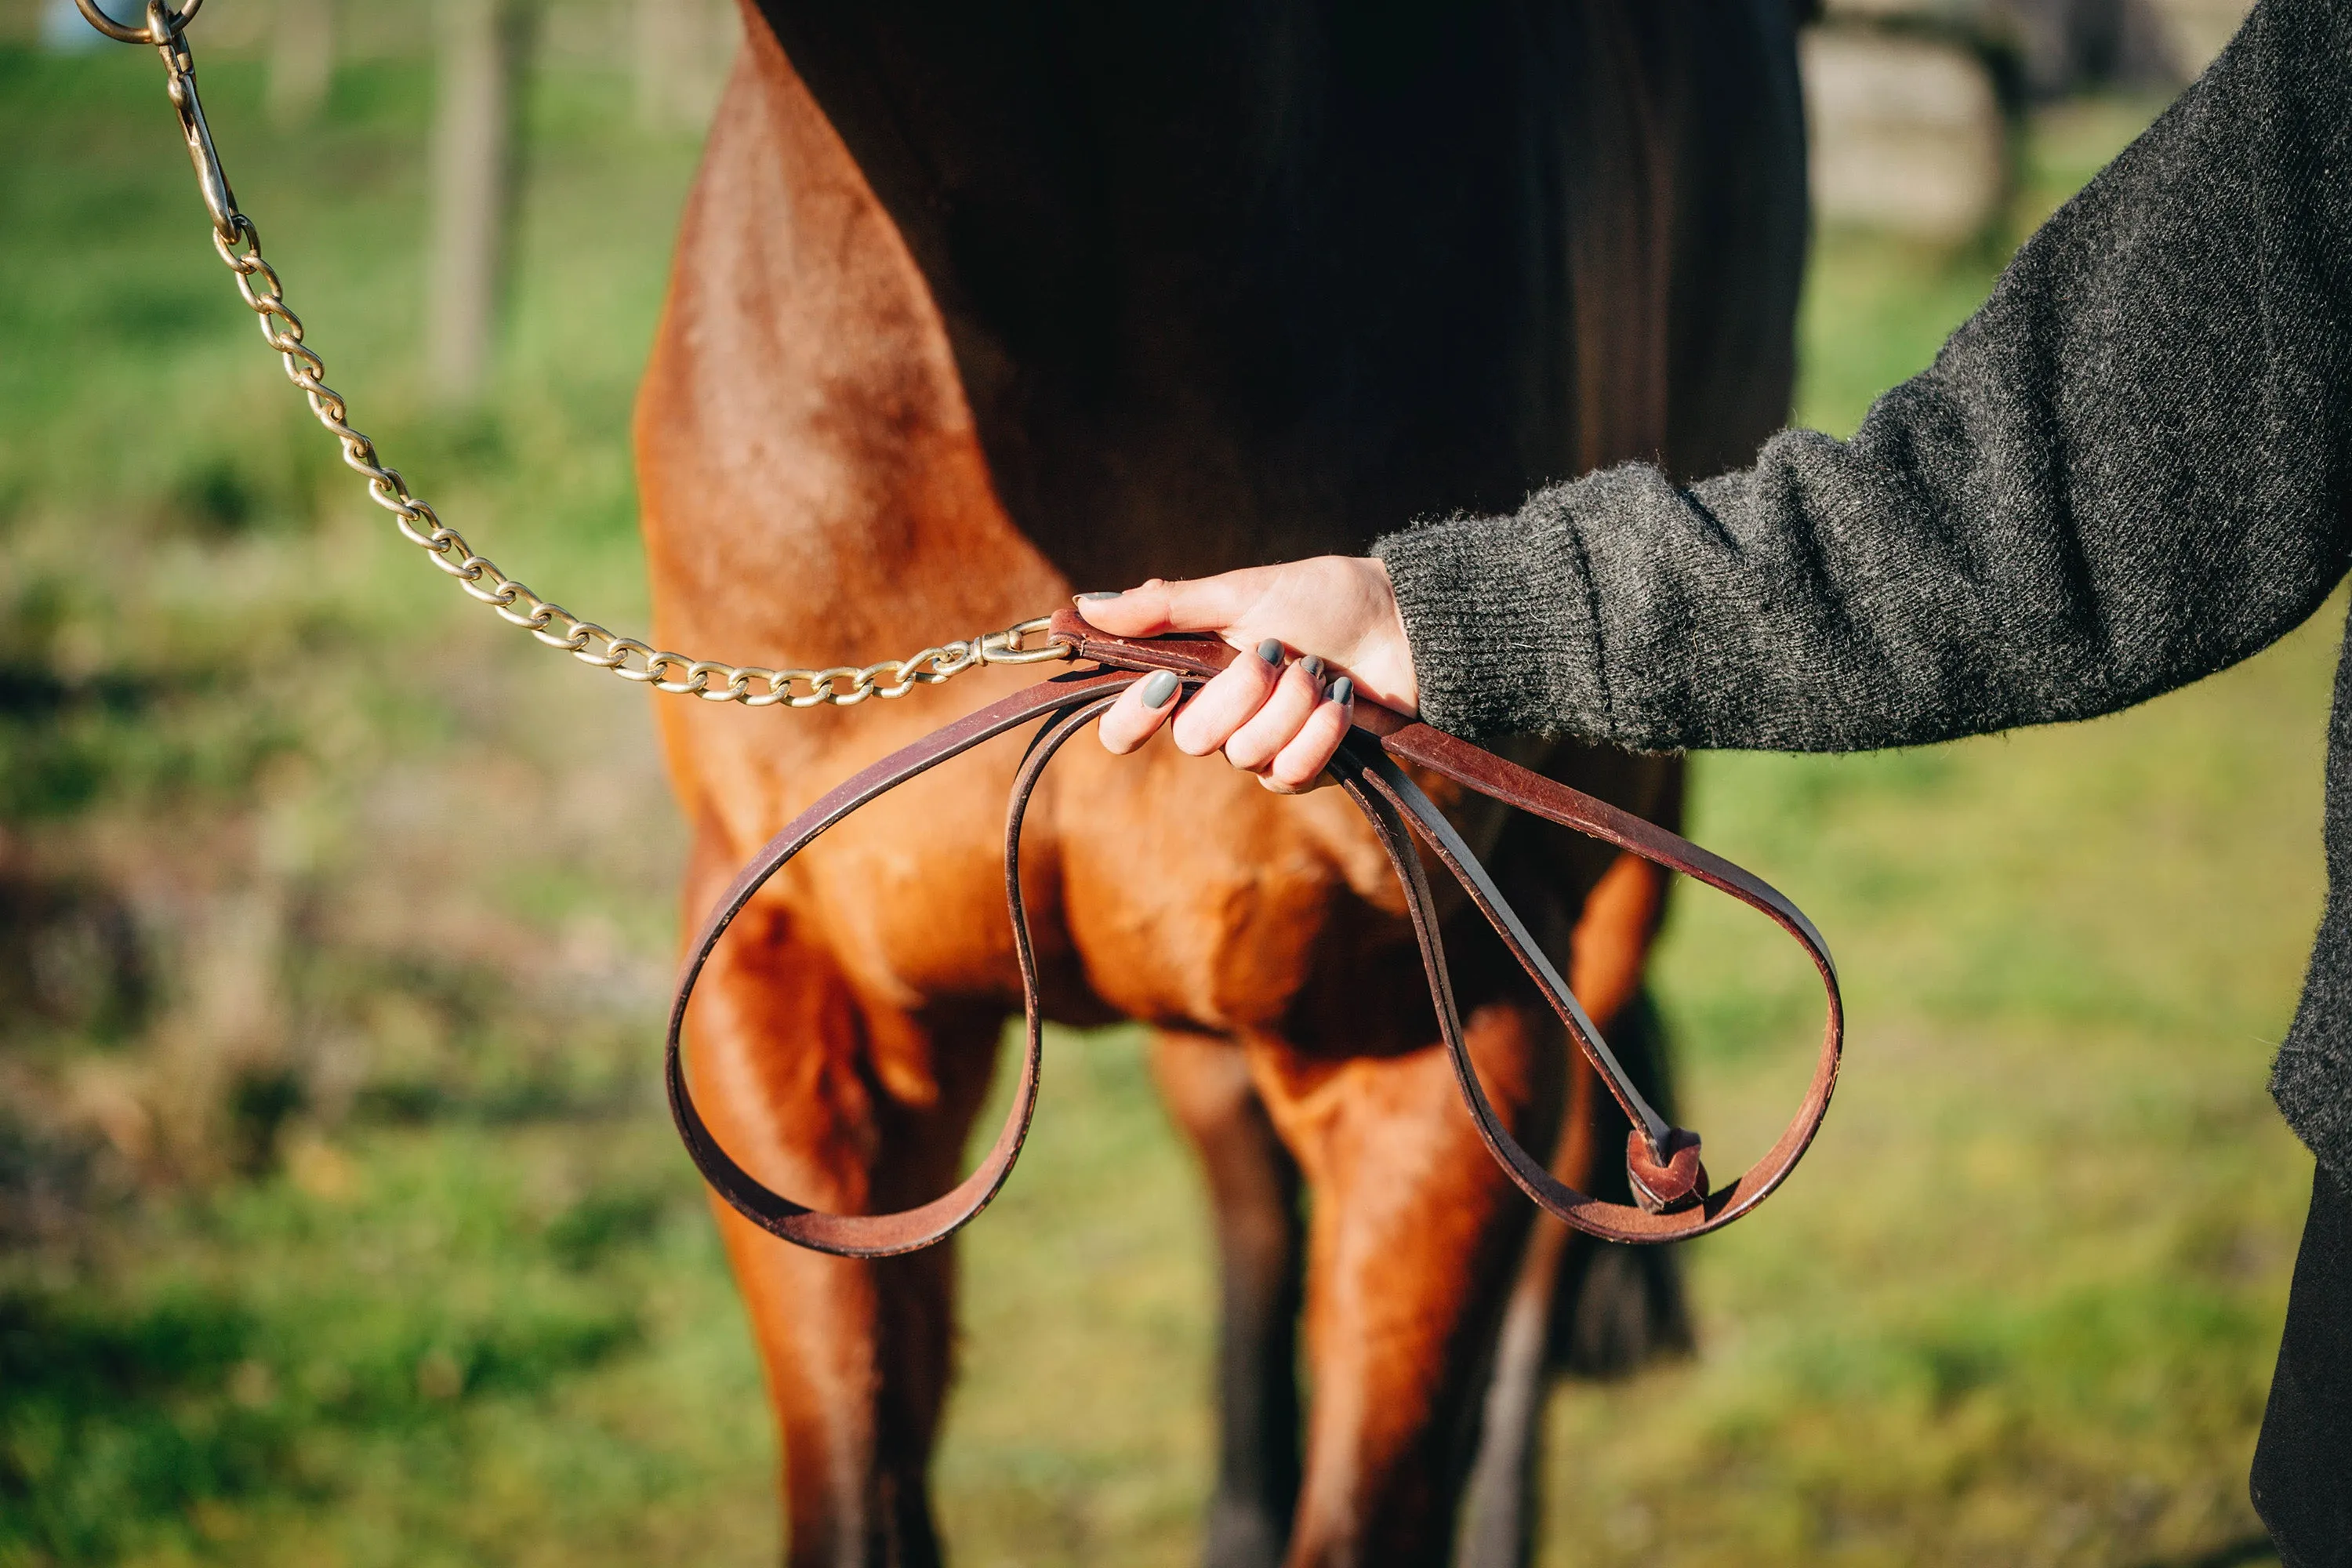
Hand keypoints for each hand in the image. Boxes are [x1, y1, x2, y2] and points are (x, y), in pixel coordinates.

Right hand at [1074, 556, 1416, 791]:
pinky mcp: (1305, 768)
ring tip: (1320, 671)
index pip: (1127, 721)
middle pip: (1191, 737)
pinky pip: (1288, 773)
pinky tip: (1342, 702)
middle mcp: (1219, 715)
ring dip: (1289, 705)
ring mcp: (1262, 746)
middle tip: (1274, 653)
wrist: (1405, 624)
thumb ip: (1163, 608)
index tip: (1164, 686)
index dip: (1131, 717)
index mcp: (1190, 671)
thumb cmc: (1323, 599)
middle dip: (1239, 692)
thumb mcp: (1239, 592)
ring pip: (1243, 754)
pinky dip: (1318, 734)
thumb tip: (1084, 604)